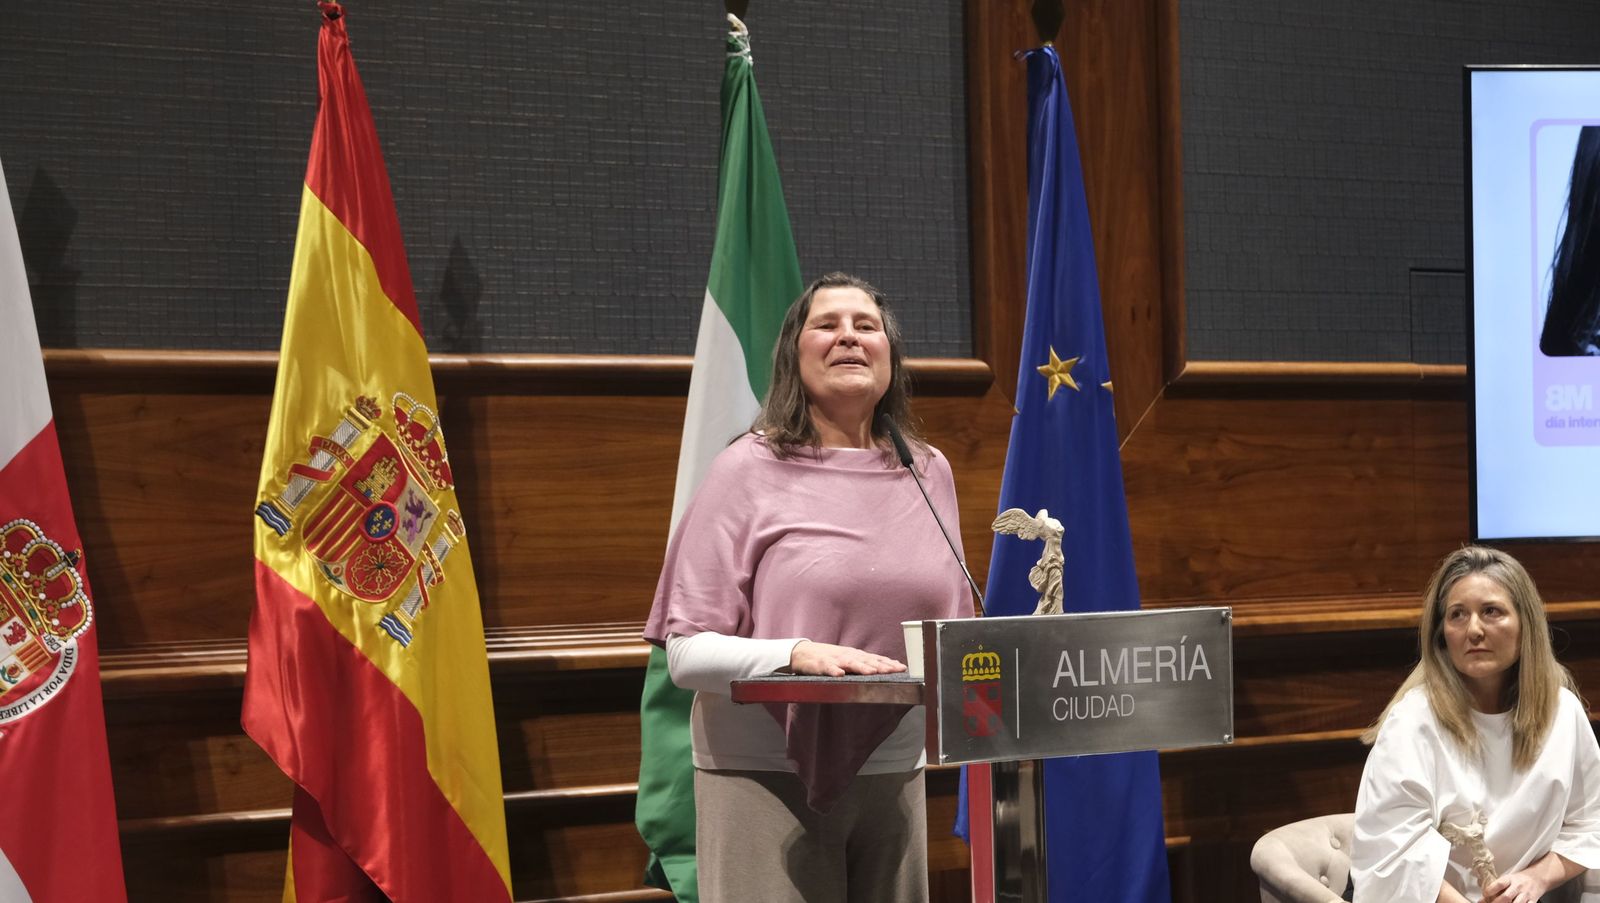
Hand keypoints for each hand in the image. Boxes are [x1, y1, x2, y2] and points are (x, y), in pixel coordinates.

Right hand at [789, 641, 905, 676]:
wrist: (802, 653)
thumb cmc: (829, 657)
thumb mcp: (849, 658)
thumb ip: (866, 662)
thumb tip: (888, 665)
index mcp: (855, 655)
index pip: (875, 658)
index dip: (888, 663)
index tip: (902, 668)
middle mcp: (847, 655)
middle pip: (866, 660)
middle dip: (880, 665)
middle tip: (894, 670)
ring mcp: (834, 659)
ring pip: (850, 663)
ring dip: (861, 667)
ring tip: (872, 672)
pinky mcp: (820, 665)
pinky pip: (827, 668)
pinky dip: (833, 671)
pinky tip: (839, 674)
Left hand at [1482, 870, 1550, 902]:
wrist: (1538, 878)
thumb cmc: (1519, 879)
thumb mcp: (1508, 878)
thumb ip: (1499, 886)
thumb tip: (1484, 895)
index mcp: (1510, 879)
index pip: (1499, 884)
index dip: (1490, 889)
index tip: (1484, 894)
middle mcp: (1518, 887)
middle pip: (1506, 897)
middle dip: (1497, 902)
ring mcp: (1526, 895)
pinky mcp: (1533, 900)